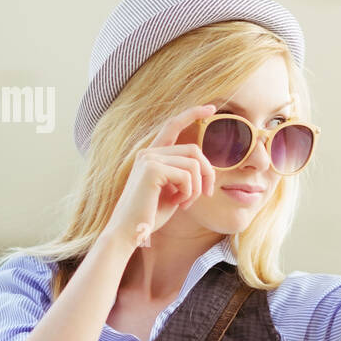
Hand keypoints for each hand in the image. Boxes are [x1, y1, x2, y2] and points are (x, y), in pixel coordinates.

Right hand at [103, 104, 219, 248]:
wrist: (129, 232)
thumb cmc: (150, 216)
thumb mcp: (172, 192)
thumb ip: (184, 176)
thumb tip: (205, 167)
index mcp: (152, 155)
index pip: (173, 126)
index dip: (193, 114)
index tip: (211, 108)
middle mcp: (148, 152)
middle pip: (195, 150)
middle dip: (208, 173)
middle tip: (206, 194)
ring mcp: (149, 159)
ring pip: (194, 164)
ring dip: (197, 187)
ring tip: (186, 203)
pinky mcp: (152, 170)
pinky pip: (187, 175)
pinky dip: (190, 192)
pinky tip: (179, 204)